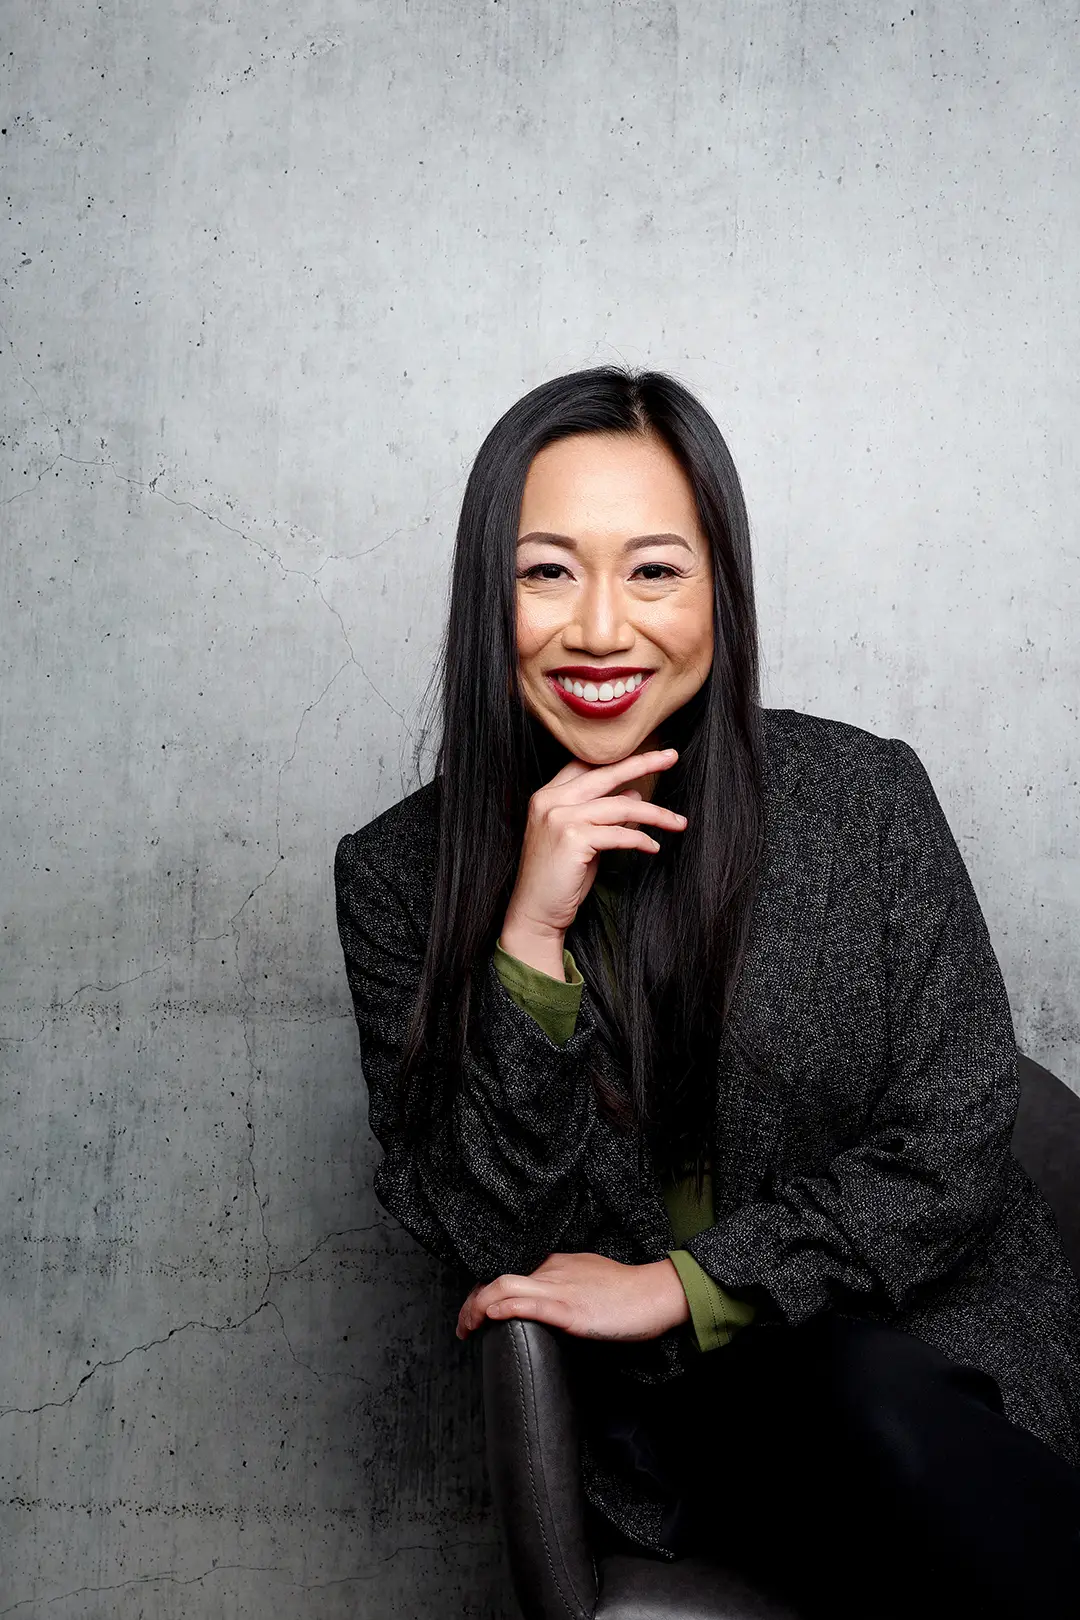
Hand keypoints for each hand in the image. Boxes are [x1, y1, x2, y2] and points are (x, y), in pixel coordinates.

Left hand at [455, 1251, 690, 1341]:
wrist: (655, 1293)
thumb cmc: (626, 1292)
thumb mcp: (586, 1279)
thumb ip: (563, 1285)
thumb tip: (543, 1305)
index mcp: (554, 1264)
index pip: (507, 1275)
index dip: (482, 1294)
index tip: (473, 1313)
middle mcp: (552, 1271)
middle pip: (497, 1280)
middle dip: (471, 1304)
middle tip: (462, 1328)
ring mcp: (560, 1289)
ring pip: (505, 1287)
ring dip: (477, 1308)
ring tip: (467, 1327)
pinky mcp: (571, 1310)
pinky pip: (531, 1304)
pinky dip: (505, 1308)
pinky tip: (491, 1317)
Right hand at [500, 748, 686, 972]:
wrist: (535, 913)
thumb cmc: (559, 879)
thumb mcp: (583, 839)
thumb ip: (603, 815)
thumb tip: (634, 793)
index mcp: (547, 796)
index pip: (586, 766)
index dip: (619, 758)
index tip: (650, 754)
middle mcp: (550, 801)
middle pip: (606, 774)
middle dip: (643, 763)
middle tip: (672, 756)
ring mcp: (559, 818)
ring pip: (621, 806)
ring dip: (655, 814)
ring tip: (678, 822)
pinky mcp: (573, 839)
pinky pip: (620, 834)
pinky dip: (642, 840)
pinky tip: (653, 847)